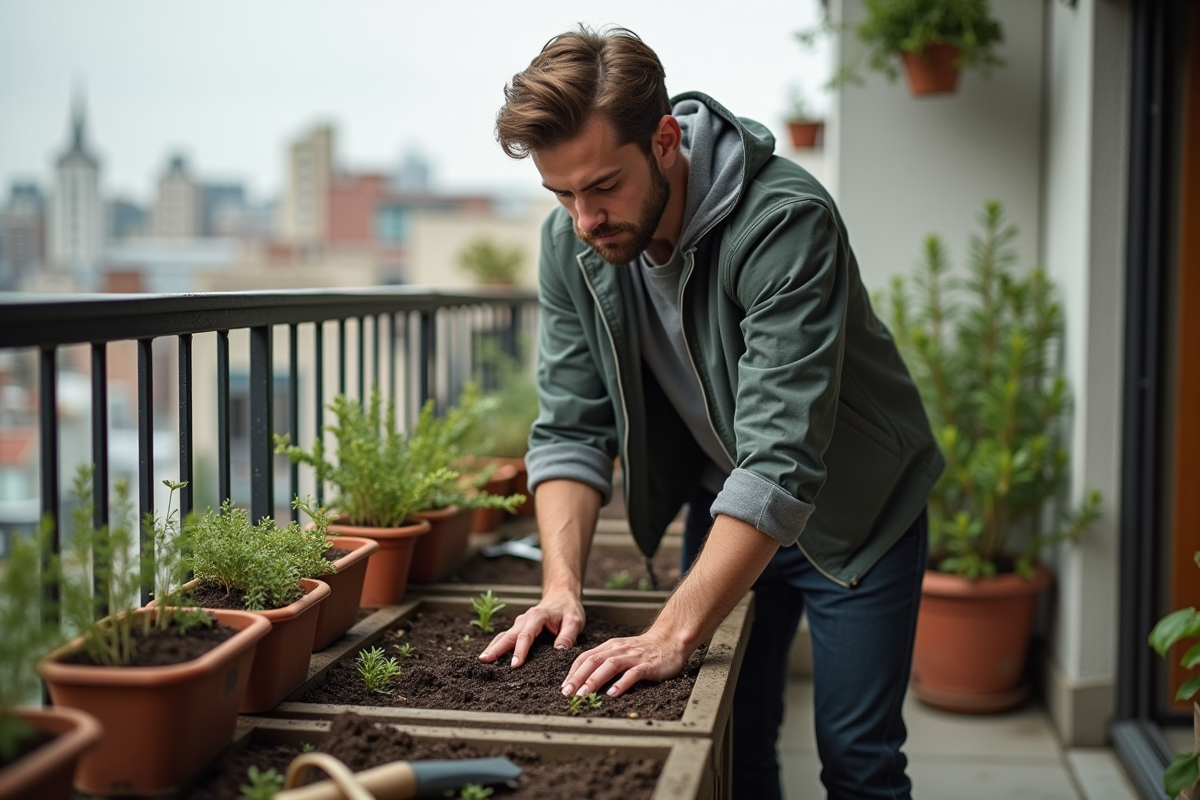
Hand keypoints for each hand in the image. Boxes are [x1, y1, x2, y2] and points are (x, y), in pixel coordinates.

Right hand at [478, 590, 585, 667]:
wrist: (562, 595)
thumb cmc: (568, 608)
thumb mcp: (574, 621)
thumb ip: (568, 637)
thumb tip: (559, 652)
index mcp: (537, 617)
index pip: (526, 636)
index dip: (519, 650)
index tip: (514, 665)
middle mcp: (525, 619)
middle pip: (508, 635)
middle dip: (495, 648)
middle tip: (484, 660)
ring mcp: (520, 623)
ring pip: (504, 636)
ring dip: (493, 647)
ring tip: (483, 661)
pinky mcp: (519, 628)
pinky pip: (506, 637)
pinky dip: (498, 646)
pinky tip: (492, 657)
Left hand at [560, 628, 688, 698]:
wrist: (670, 640)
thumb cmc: (644, 650)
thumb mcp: (621, 652)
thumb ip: (605, 662)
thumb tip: (585, 680)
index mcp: (610, 647)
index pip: (586, 658)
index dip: (573, 672)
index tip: (564, 687)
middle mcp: (619, 650)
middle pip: (593, 661)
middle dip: (578, 677)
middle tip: (568, 693)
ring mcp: (633, 657)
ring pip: (609, 666)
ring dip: (594, 680)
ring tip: (583, 694)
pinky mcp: (647, 665)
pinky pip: (632, 674)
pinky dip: (621, 684)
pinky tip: (612, 694)